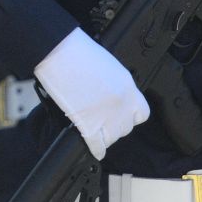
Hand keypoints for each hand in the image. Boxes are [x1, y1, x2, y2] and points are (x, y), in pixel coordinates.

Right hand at [34, 28, 148, 159]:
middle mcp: (121, 105)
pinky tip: (94, 149)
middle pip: (125, 128)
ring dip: (104, 136)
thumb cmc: (78, 52)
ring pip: (112, 138)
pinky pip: (97, 146)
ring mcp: (107, 117)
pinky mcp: (89, 126)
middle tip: (103, 120)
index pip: (141, 113)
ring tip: (95, 129)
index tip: (122, 114)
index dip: (130, 116)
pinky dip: (96, 149)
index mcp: (128, 87)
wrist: (59, 53)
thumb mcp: (108, 66)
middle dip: (115, 126)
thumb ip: (114, 84)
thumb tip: (110, 95)